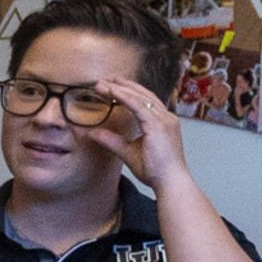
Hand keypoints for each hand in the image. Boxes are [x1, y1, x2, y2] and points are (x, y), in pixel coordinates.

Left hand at [93, 75, 190, 189]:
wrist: (169, 182)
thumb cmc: (155, 171)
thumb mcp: (128, 152)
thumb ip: (112, 141)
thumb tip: (92, 133)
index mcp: (163, 123)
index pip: (145, 102)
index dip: (129, 92)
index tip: (113, 86)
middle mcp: (166, 118)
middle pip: (144, 95)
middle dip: (124, 86)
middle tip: (105, 79)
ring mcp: (164, 120)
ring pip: (140, 97)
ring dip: (120, 89)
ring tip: (103, 84)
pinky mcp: (159, 125)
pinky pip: (139, 105)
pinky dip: (124, 97)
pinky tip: (112, 92)